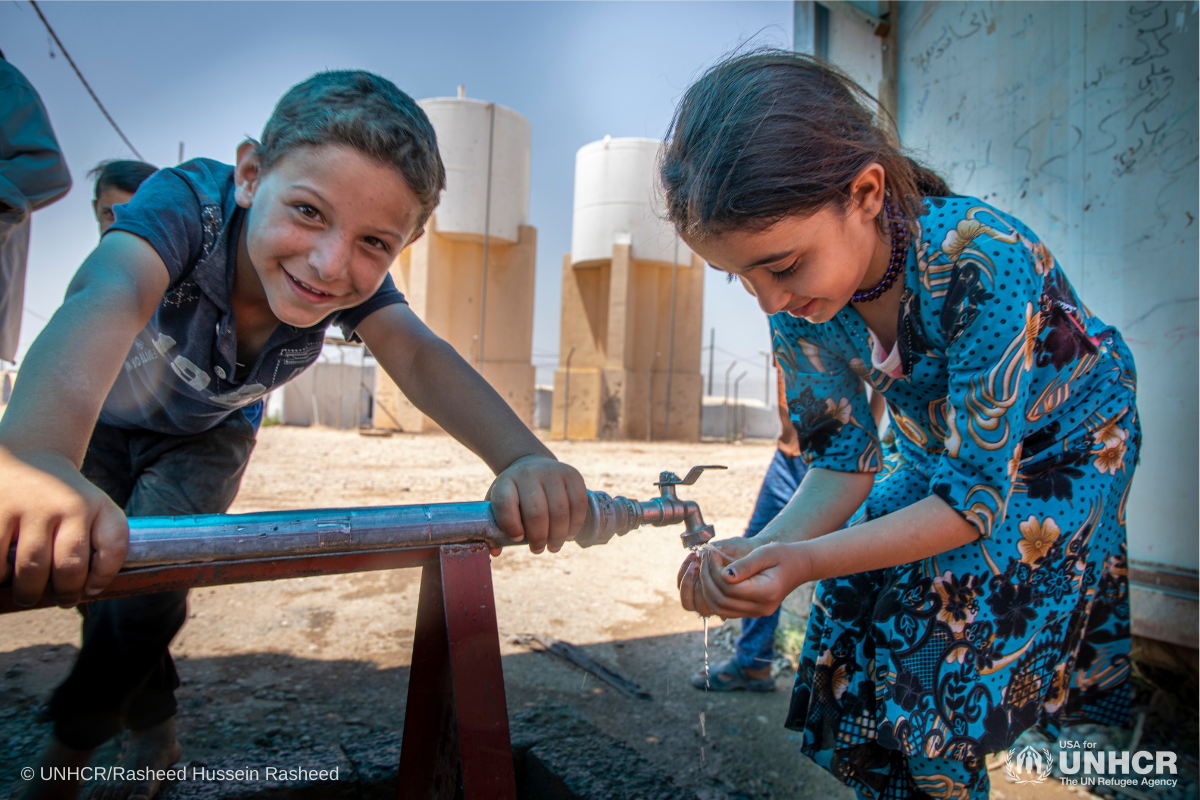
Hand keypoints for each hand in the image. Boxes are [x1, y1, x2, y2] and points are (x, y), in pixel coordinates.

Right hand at [0, 448, 127, 606]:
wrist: (28, 456)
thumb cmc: (62, 499)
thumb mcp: (91, 507)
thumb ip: (95, 542)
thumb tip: (86, 593)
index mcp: (99, 505)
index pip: (114, 545)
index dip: (105, 575)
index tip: (91, 588)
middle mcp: (69, 504)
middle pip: (70, 566)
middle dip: (65, 593)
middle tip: (61, 599)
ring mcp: (33, 506)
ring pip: (32, 567)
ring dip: (29, 591)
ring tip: (28, 594)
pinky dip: (0, 573)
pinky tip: (5, 573)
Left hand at [487, 455, 587, 554]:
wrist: (532, 466)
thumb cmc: (514, 494)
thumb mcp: (498, 504)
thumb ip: (494, 527)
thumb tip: (496, 552)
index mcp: (506, 482)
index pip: (505, 503)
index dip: (510, 526)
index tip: (517, 539)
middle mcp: (529, 474)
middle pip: (536, 512)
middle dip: (538, 537)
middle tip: (538, 549)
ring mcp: (552, 472)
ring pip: (559, 510)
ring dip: (558, 535)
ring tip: (554, 546)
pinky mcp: (572, 474)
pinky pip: (579, 503)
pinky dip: (576, 523)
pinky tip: (569, 534)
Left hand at [680, 540, 808, 618]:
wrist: (799, 566)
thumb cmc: (783, 555)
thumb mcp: (766, 553)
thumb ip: (745, 565)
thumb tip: (724, 575)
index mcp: (766, 593)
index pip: (729, 588)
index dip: (714, 571)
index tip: (710, 554)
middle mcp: (761, 608)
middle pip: (721, 601)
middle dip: (707, 579)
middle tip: (704, 559)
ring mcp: (756, 612)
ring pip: (720, 608)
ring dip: (708, 588)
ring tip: (706, 567)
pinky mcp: (751, 612)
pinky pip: (726, 609)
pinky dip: (714, 595)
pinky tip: (713, 577)